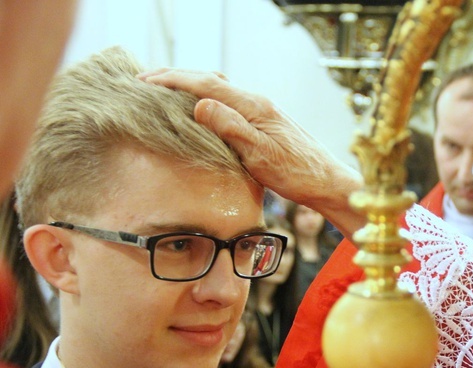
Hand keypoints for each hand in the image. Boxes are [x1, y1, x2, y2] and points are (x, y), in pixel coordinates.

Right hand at [138, 69, 364, 238]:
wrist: (326, 181)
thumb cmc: (297, 173)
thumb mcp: (260, 154)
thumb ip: (231, 128)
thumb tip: (200, 104)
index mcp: (253, 106)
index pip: (206, 84)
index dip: (173, 80)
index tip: (145, 81)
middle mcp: (256, 103)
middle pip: (210, 80)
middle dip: (176, 76)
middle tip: (144, 80)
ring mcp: (260, 112)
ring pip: (218, 89)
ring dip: (190, 86)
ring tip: (163, 90)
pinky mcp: (263, 123)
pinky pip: (227, 102)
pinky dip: (205, 98)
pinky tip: (197, 109)